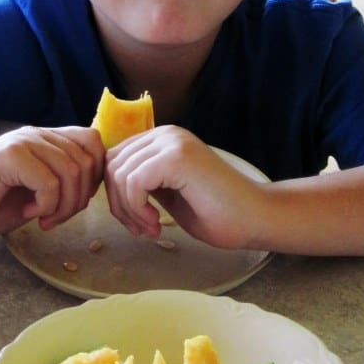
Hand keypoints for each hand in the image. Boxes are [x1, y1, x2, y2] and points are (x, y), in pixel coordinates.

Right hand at [0, 126, 104, 237]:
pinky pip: (50, 183)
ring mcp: (21, 141)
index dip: (94, 177)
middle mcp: (35, 133)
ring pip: (72, 171)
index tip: (73, 203)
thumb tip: (98, 182)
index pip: (94, 143)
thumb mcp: (37, 190)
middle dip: (80, 199)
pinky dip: (47, 205)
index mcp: (44, 138)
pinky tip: (29, 213)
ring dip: (64, 205)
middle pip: (88, 160)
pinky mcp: (9, 156)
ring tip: (44, 219)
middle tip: (56, 218)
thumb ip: (64, 179)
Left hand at [103, 126, 263, 248]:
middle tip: (142, 229)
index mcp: (163, 139)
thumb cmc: (217, 212)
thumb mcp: (167, 193)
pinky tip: (157, 224)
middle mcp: (166, 133)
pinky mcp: (176, 157)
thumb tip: (108, 184)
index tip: (137, 222)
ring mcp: (172, 142)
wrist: (255, 218)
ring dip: (128, 210)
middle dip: (119, 204)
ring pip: (119, 175)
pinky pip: (132, 182)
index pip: (114, 159)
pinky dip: (137, 209)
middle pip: (111, 165)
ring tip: (151, 229)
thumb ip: (142, 182)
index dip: (117, 195)